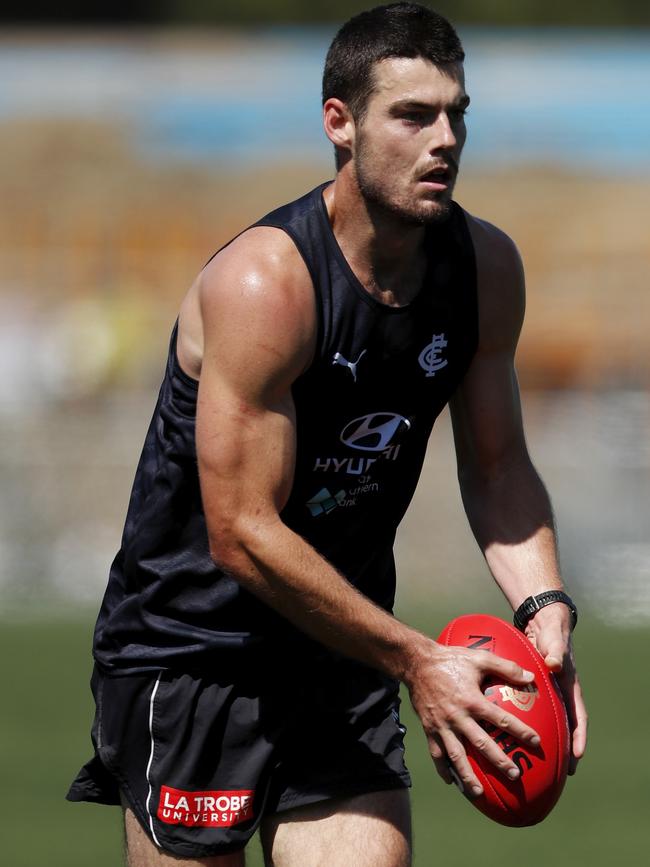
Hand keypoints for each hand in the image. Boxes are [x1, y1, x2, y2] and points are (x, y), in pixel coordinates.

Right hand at [405, 640, 540, 796]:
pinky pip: (436, 753)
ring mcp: (442, 725)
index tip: (536, 743)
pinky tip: (451, 782)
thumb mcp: (479, 657)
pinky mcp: (429, 729)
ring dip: (467, 775)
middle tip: (514, 775)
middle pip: (481, 743)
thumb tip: (530, 675)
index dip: (520, 731)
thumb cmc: (451, 659)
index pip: (500, 719)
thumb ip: (505, 666)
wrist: (416, 663)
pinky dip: (443, 769)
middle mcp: (458, 716)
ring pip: (456, 755)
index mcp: (472, 700)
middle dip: (498, 760)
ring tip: (479, 793)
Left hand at [524, 603, 587, 774]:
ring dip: (541, 739)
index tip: (576, 758)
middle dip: (561, 749)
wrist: (542, 622)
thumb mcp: (554, 641)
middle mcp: (559, 693)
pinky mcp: (531, 689)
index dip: (578, 738)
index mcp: (569, 688)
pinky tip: (506, 732)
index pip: (578, 718)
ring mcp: (546, 692)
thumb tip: (553, 664)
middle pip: (563, 726)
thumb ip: (555, 651)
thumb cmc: (551, 632)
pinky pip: (528, 709)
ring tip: (529, 760)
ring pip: (545, 721)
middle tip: (555, 771)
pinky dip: (521, 721)